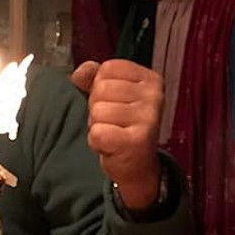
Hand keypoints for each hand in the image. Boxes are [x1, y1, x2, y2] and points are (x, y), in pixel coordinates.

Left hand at [71, 59, 162, 209]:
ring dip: (97, 126)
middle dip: (97, 108)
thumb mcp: (111, 95)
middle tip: (113, 122)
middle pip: (101, 88)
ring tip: (113, 133)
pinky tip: (112, 145)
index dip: (100, 86)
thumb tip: (79, 73)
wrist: (137, 165)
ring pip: (97, 111)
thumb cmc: (123, 126)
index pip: (108, 68)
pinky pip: (97, 133)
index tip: (115, 102)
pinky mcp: (137, 140)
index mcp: (150, 79)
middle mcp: (154, 95)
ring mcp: (148, 118)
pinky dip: (97, 142)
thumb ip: (94, 77)